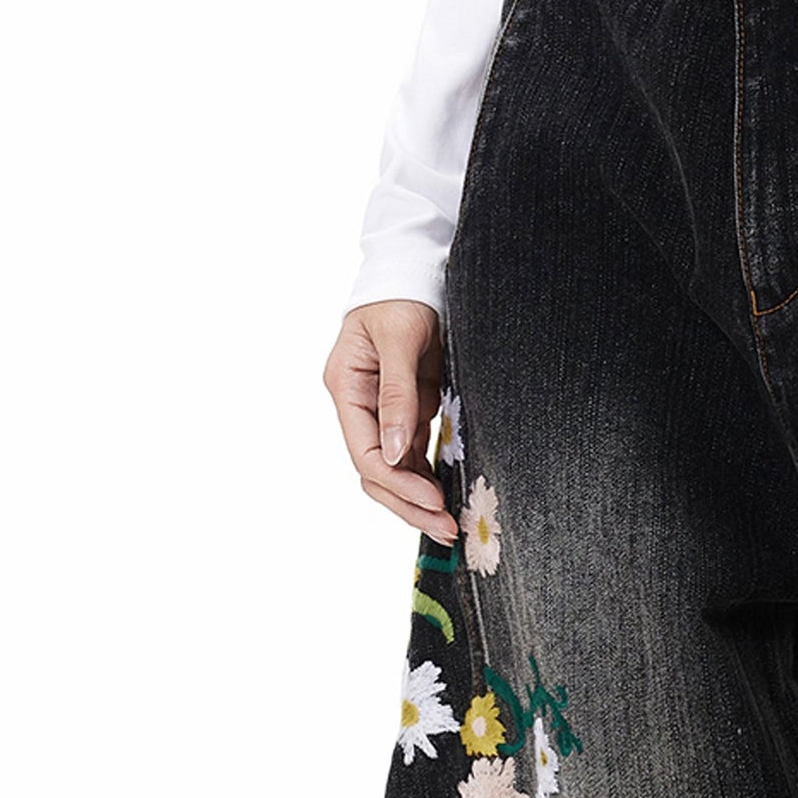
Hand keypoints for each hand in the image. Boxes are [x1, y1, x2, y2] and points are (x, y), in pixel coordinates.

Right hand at [323, 301, 453, 538]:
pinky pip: (413, 454)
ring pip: (394, 470)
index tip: (432, 500)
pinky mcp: (407, 409)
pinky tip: (449, 496)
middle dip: (409, 503)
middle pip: (376, 472)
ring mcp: (382, 411)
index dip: (397, 484)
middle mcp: (359, 406)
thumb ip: (397, 394)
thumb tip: (393, 453)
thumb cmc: (403, 296)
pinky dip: (429, 476)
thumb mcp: (400, 339)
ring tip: (451, 524)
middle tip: (446, 528)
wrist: (417, 270)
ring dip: (420, 498)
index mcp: (346, 388)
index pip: (365, 454)